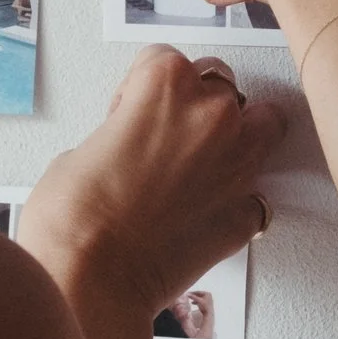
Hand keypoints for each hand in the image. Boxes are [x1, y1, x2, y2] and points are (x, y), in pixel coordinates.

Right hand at [20, 44, 288, 321]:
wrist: (92, 279)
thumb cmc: (74, 218)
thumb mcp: (82, 148)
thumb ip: (122, 131)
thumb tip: (132, 145)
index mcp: (166, 84)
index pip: (164, 58)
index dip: (140, 87)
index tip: (130, 111)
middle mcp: (211, 114)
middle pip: (218, 83)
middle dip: (194, 105)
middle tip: (165, 135)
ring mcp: (237, 163)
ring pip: (263, 122)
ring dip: (239, 134)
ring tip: (204, 160)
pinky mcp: (246, 212)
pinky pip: (257, 189)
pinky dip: (239, 194)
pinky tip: (208, 207)